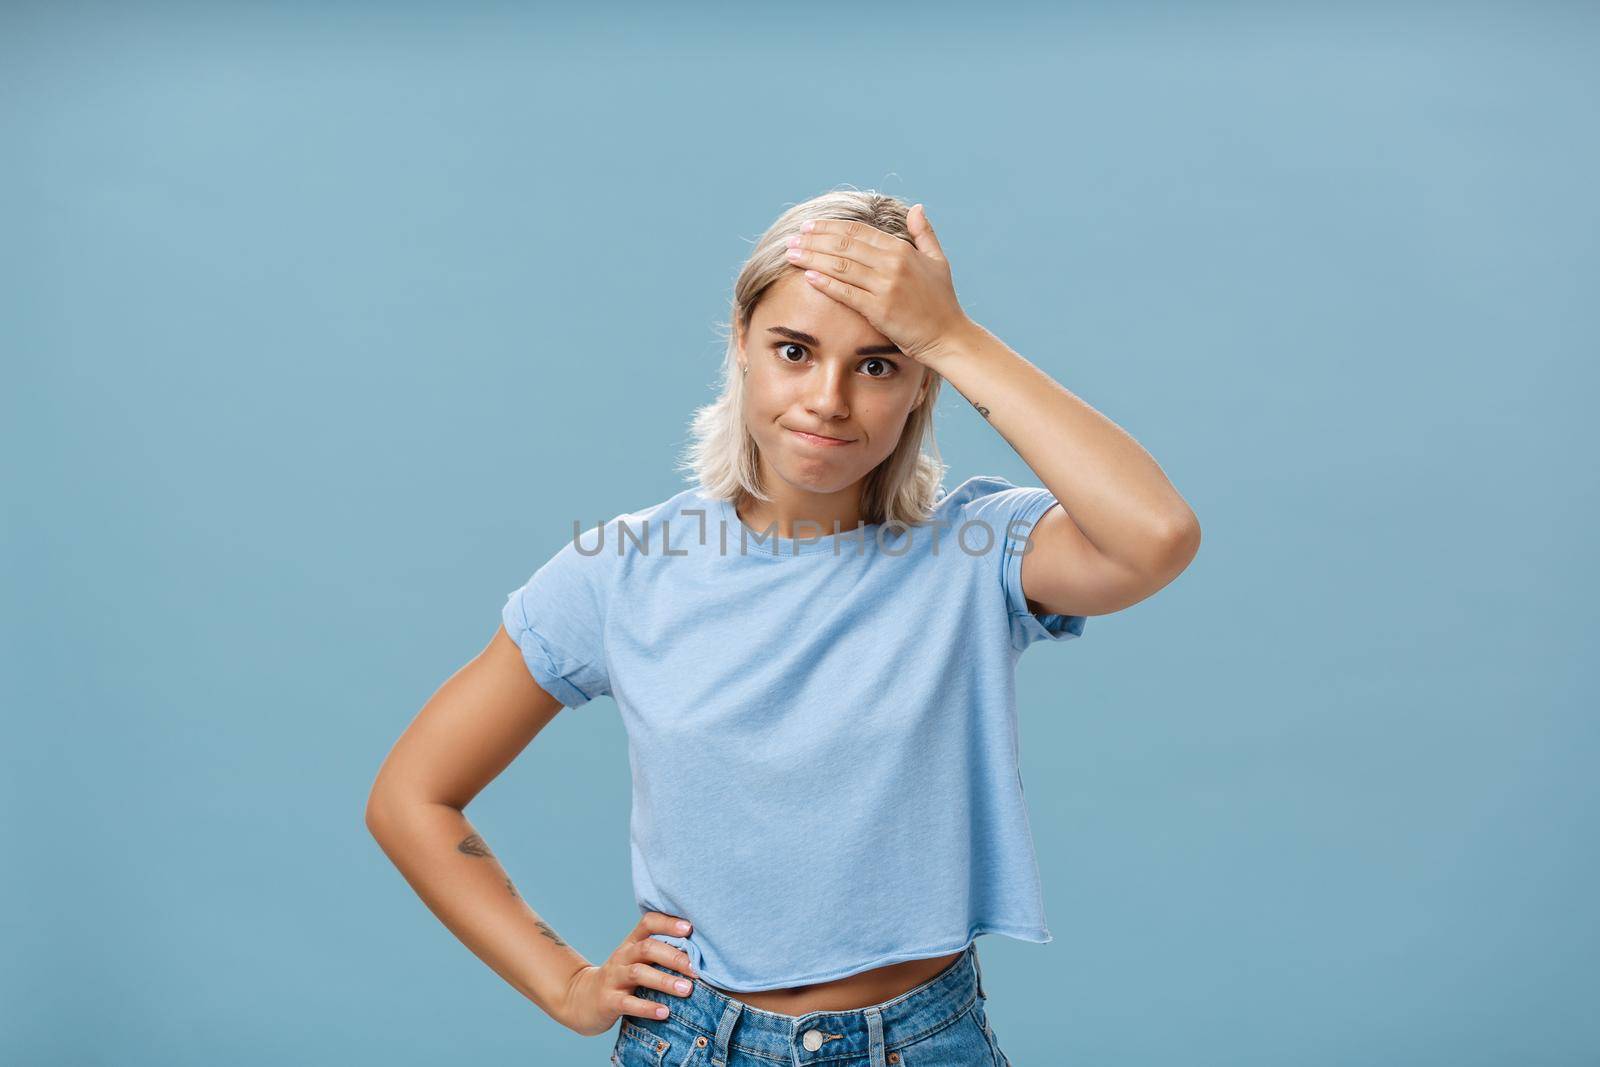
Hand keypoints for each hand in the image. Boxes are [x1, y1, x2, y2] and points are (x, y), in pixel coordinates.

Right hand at [556, 912, 698, 1036]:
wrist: (582, 999)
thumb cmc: (621, 979)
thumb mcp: (636, 960)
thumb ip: (661, 953)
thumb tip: (702, 954)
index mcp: (632, 943)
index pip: (648, 923)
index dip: (668, 922)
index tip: (690, 927)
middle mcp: (622, 956)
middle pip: (647, 948)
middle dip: (674, 957)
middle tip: (696, 969)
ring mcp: (614, 978)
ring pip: (638, 973)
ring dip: (665, 981)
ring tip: (687, 990)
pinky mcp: (608, 1001)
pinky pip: (628, 1003)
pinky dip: (648, 1008)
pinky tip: (665, 1012)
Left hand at [785, 203, 973, 364]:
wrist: (949, 337)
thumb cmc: (942, 301)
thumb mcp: (938, 261)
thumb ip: (924, 233)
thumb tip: (917, 208)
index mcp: (902, 249)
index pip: (858, 231)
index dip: (830, 226)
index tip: (809, 225)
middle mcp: (893, 263)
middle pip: (844, 245)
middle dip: (814, 239)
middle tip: (793, 237)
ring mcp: (886, 286)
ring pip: (841, 265)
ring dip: (812, 257)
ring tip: (791, 253)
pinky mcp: (880, 309)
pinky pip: (846, 292)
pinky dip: (826, 283)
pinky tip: (808, 277)